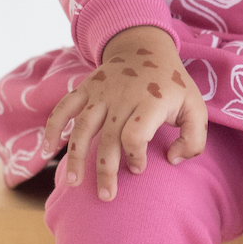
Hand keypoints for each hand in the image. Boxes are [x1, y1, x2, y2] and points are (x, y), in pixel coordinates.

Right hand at [41, 26, 207, 199]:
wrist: (146, 47)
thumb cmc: (172, 86)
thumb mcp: (196, 107)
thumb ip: (194, 138)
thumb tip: (172, 160)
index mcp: (151, 101)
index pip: (136, 134)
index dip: (135, 156)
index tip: (138, 169)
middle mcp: (123, 97)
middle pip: (108, 137)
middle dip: (105, 170)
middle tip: (106, 196)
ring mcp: (101, 92)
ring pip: (83, 127)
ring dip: (76, 156)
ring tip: (73, 183)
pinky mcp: (85, 88)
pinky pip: (63, 108)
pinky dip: (51, 127)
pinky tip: (46, 149)